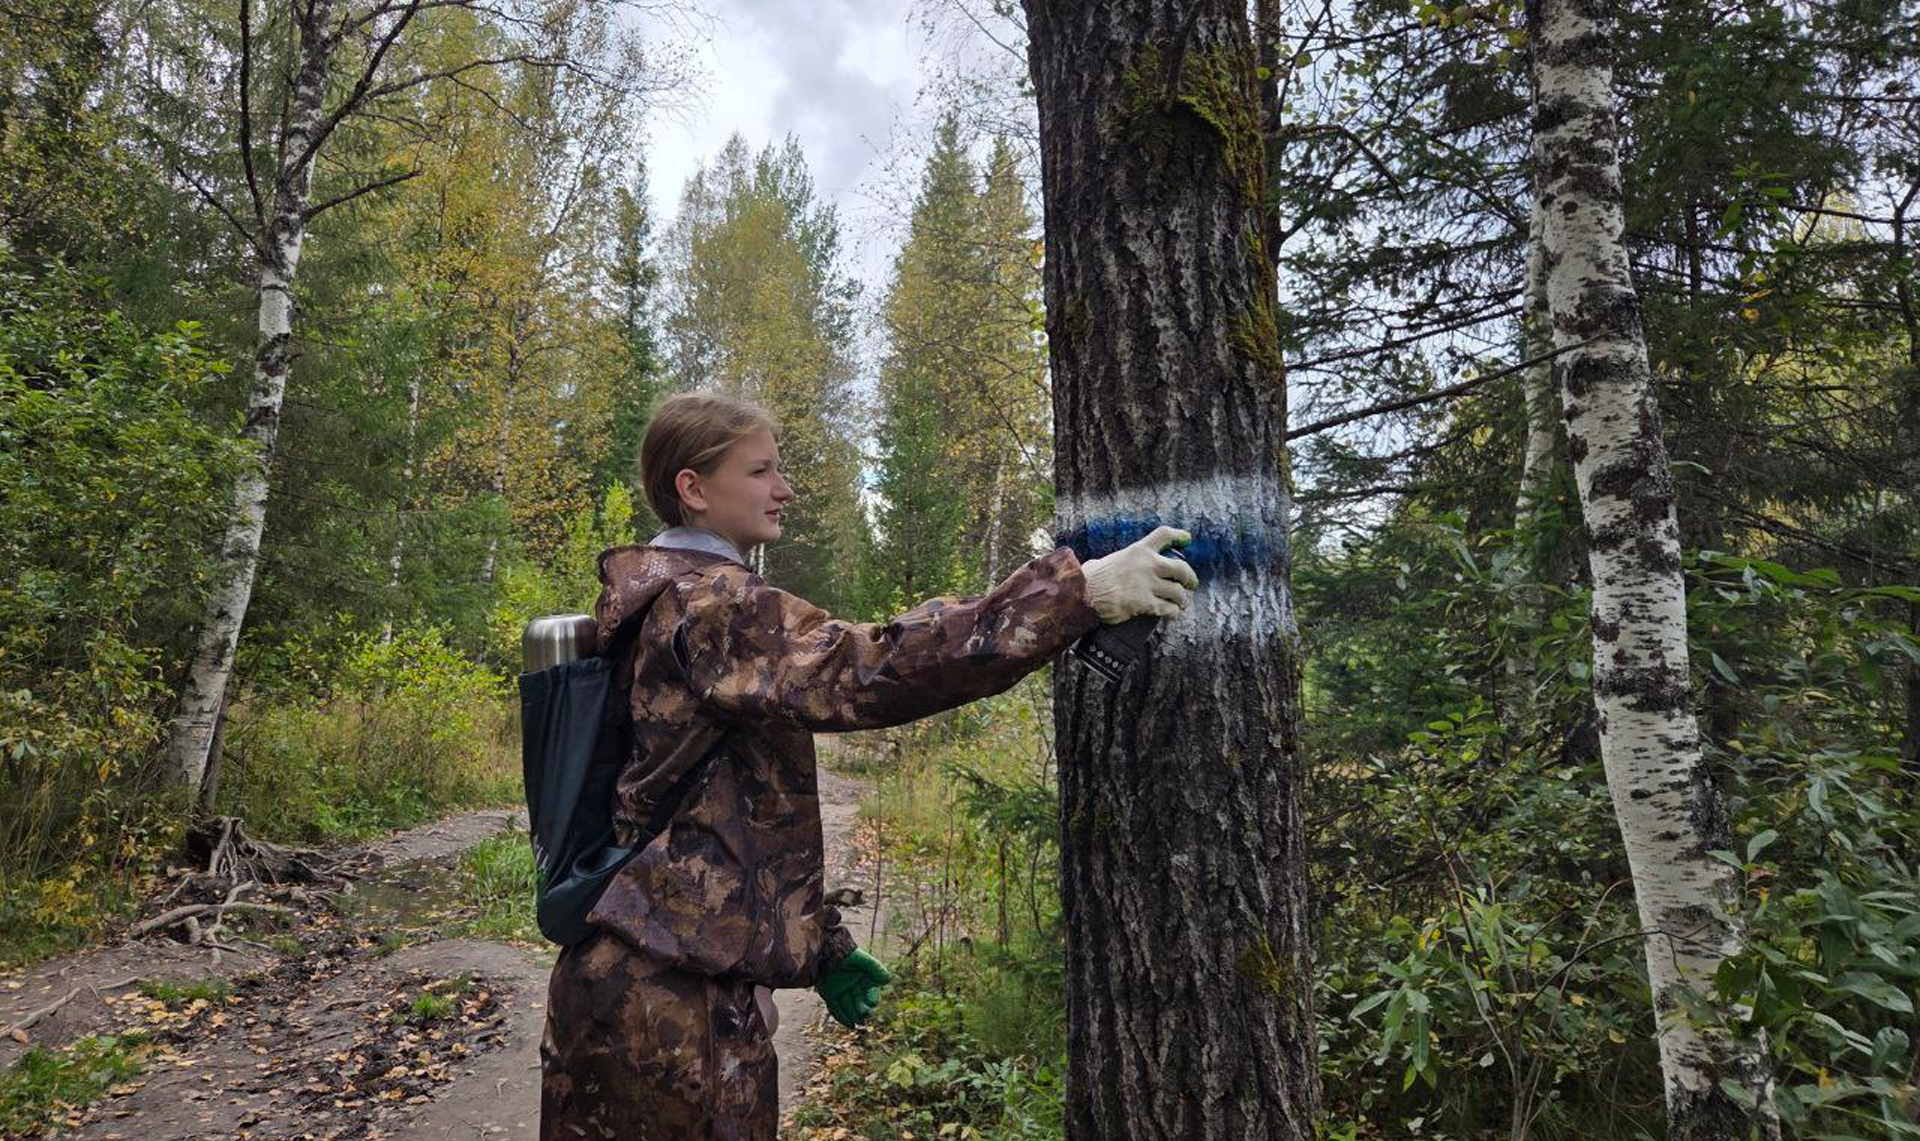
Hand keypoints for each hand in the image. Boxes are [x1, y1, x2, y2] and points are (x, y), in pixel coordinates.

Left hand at [817, 948, 890, 1028]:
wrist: (826, 951)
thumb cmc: (847, 954)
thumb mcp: (862, 959)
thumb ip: (875, 968)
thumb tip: (887, 979)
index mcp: (865, 980)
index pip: (871, 993)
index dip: (872, 998)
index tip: (872, 1003)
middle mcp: (855, 988)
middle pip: (861, 1003)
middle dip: (863, 1010)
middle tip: (865, 1015)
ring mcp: (843, 992)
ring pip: (850, 1008)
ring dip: (854, 1016)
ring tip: (857, 1022)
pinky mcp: (831, 996)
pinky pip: (836, 1009)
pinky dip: (842, 1018)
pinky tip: (850, 1025)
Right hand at [1079, 525, 1198, 622]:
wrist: (1083, 594)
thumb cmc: (1090, 577)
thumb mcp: (1109, 559)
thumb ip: (1121, 561)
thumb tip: (1115, 565)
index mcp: (1139, 550)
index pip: (1164, 535)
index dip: (1179, 536)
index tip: (1187, 539)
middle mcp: (1148, 565)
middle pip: (1182, 569)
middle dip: (1190, 578)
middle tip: (1191, 584)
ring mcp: (1149, 585)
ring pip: (1178, 592)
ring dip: (1181, 599)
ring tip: (1179, 603)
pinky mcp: (1147, 604)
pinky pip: (1169, 609)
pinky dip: (1173, 612)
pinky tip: (1171, 613)